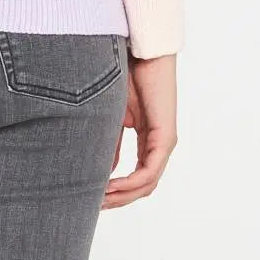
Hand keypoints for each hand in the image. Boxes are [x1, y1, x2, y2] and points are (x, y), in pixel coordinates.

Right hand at [103, 52, 176, 208]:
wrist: (142, 52)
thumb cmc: (128, 75)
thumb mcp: (113, 117)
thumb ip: (109, 143)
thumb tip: (102, 172)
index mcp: (149, 140)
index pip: (137, 177)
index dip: (117, 191)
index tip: (94, 197)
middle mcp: (160, 146)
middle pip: (143, 186)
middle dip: (119, 199)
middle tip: (94, 206)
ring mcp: (165, 143)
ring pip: (147, 184)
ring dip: (123, 195)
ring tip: (100, 199)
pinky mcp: (166, 138)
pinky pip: (149, 171)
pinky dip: (131, 183)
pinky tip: (111, 185)